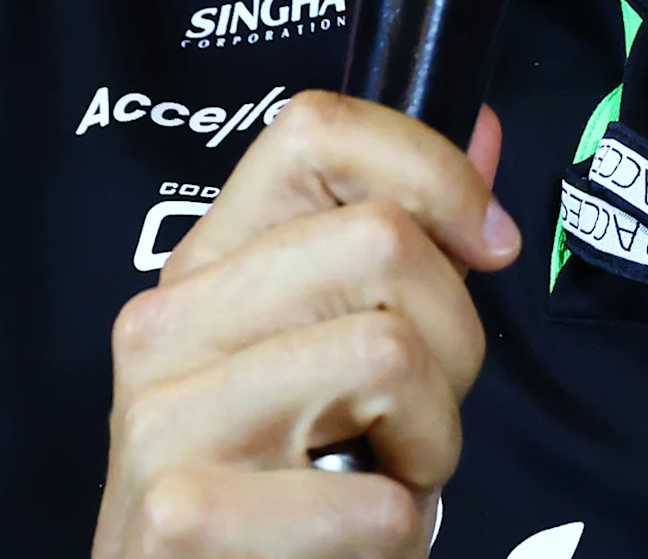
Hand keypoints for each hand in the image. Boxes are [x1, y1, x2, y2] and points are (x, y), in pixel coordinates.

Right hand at [93, 92, 523, 558]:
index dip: (432, 171)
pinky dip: (397, 534)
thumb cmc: (271, 490)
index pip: (315, 130)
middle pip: (381, 240)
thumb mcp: (325, 352)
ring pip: (387, 354)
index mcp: (205, 264)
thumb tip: (481, 131)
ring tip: (386, 481)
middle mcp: (168, 322)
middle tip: (420, 412)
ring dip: (430, 446)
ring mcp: (163, 417)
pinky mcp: (178, 515)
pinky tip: (352, 543)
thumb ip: (399, 247)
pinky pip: (373, 501)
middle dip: (453, 340)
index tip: (485, 242)